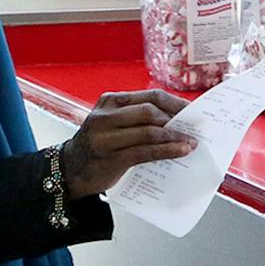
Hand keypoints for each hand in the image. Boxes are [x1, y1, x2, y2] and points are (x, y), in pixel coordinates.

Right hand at [61, 90, 195, 198]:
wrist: (70, 169)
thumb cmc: (99, 144)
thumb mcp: (111, 122)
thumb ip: (136, 117)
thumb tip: (176, 118)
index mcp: (109, 102)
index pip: (150, 96)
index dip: (175, 103)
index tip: (193, 111)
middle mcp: (105, 117)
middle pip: (150, 111)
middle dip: (176, 119)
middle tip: (194, 128)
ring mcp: (106, 138)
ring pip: (150, 132)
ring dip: (175, 137)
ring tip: (191, 142)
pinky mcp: (111, 158)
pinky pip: (146, 152)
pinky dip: (167, 151)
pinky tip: (181, 151)